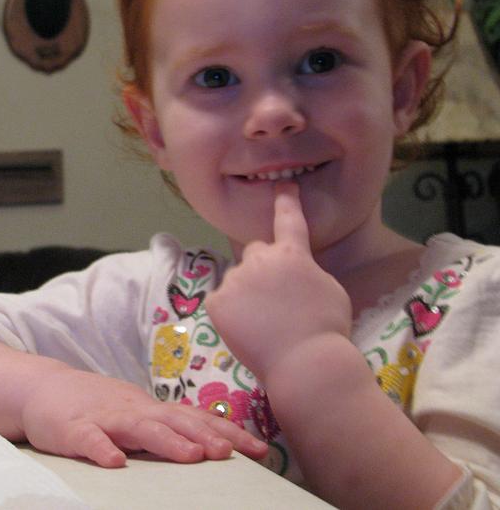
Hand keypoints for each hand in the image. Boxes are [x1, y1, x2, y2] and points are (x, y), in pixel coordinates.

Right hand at [20, 368, 267, 467]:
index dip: (227, 432)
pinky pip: (89, 439)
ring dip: (167, 441)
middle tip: (232, 453)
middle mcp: (133, 410)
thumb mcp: (135, 413)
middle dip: (205, 436)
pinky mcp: (72, 429)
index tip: (259, 450)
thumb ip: (166, 426)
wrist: (42, 388)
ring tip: (191, 457)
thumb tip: (212, 443)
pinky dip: (102, 449)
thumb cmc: (95, 405)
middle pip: (174, 421)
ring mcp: (103, 418)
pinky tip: (115, 463)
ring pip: (138, 428)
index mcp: (150, 408)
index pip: (194, 418)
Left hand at [205, 181, 352, 383]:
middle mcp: (260, 259)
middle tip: (274, 299)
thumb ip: (306, 272)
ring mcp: (236, 279)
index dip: (286, 200)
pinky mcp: (217, 301)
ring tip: (264, 323)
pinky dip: (230, 313)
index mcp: (292, 254)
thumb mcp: (329, 289)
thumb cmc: (327, 329)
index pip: (289, 220)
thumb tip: (293, 273)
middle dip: (262, 268)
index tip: (283, 184)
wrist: (304, 363)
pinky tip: (247, 330)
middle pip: (255, 252)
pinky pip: (221, 301)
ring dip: (246, 293)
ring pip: (237, 280)